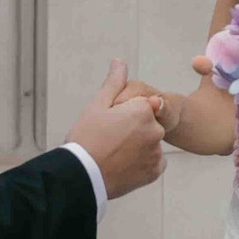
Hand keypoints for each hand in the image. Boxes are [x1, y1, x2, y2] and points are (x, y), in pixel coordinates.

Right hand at [70, 61, 164, 198]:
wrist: (82, 176)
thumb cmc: (86, 138)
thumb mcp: (97, 106)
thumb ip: (114, 83)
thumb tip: (120, 62)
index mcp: (144, 110)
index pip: (138, 106)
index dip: (121, 114)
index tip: (108, 126)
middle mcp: (156, 130)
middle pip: (145, 124)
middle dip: (131, 129)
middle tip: (108, 141)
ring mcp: (156, 153)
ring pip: (148, 144)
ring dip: (137, 147)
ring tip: (114, 155)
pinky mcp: (154, 172)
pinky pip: (151, 162)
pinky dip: (140, 163)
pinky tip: (122, 165)